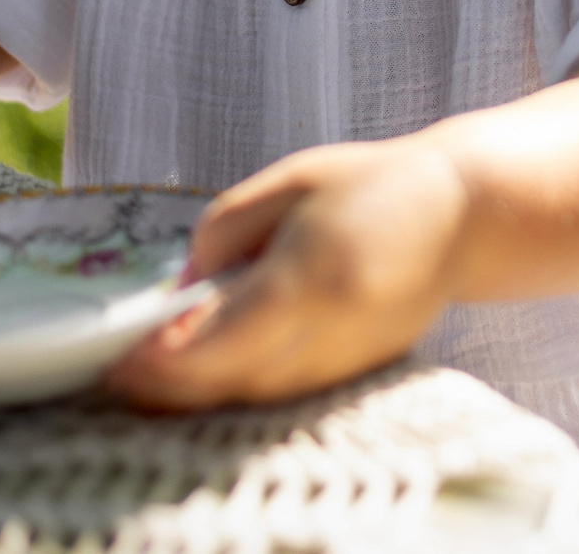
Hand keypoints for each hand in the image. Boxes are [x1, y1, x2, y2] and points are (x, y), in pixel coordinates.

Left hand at [101, 137, 472, 409]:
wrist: (463, 214)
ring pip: (253, 396)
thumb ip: (224, 232)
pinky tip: (203, 372)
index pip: (219, 340)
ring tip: (145, 378)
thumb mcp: (290, 182)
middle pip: (230, 381)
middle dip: (165, 386)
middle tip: (115, 373)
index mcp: (310, 279)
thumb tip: (179, 292)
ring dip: (195, 394)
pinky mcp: (355, 372)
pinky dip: (236, 388)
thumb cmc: (371, 184)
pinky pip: (282, 391)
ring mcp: (346, 361)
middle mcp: (328, 334)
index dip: (161, 359)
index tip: (117, 354)